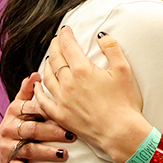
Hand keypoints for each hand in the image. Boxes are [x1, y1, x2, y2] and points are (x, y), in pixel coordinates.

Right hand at [0, 74, 74, 162]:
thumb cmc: (16, 126)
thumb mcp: (18, 109)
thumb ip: (27, 92)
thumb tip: (36, 74)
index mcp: (14, 112)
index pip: (30, 108)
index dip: (46, 109)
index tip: (63, 108)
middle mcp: (9, 129)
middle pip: (32, 129)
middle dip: (52, 132)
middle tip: (71, 135)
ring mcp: (8, 148)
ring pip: (29, 149)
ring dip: (47, 153)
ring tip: (64, 155)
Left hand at [32, 27, 150, 162]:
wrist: (121, 132)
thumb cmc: (125, 102)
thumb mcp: (124, 70)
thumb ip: (112, 49)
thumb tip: (102, 35)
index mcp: (82, 70)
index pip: (68, 46)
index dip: (65, 35)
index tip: (66, 30)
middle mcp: (67, 83)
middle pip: (55, 59)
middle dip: (55, 46)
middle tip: (57, 40)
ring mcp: (62, 100)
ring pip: (47, 77)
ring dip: (47, 64)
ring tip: (50, 58)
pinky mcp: (60, 116)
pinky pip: (43, 101)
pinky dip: (38, 91)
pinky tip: (37, 85)